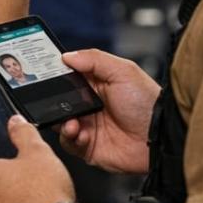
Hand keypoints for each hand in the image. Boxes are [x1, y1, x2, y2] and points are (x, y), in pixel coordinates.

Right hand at [57, 49, 157, 174]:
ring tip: (73, 123)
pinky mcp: (88, 147)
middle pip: (58, 102)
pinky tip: (84, 135)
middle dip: (53, 103)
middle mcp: (89, 105)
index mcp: (96, 84)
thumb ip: (94, 59)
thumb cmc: (147, 103)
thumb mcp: (123, 72)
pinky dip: (71, 139)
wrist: (159, 137)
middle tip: (55, 104)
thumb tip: (67, 55)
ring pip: (60, 123)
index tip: (42, 77)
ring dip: (62, 123)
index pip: (67, 78)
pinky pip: (69, 143)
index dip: (54, 78)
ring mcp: (88, 126)